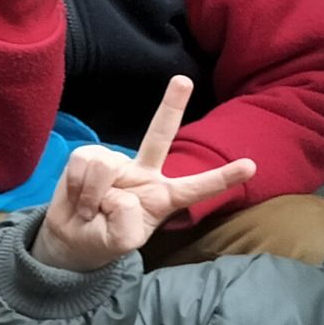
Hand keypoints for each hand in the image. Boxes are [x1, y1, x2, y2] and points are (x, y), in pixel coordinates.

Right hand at [30, 74, 257, 271]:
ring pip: (107, 168)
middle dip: (171, 106)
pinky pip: (84, 165)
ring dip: (92, 196)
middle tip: (183, 80)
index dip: (222, 178)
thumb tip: (117, 193)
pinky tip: (78, 198)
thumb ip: (126, 225)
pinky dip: (77, 188)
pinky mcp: (88, 156)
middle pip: (160, 135)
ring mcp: (116, 162)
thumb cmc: (104, 239)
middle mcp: (144, 173)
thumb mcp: (122, 244)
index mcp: (163, 197)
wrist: (72, 238)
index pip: (196, 188)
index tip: (251, 166)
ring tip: (90, 210)